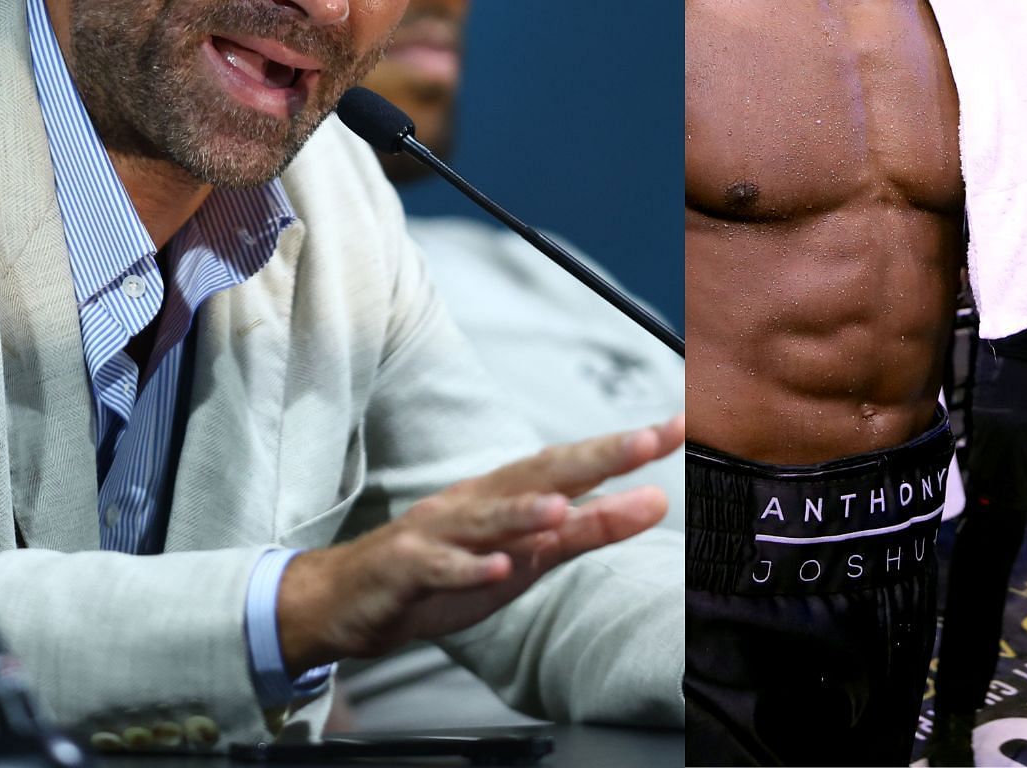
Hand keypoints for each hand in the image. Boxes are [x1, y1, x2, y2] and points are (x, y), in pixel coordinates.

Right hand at [277, 415, 683, 670]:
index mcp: (507, 493)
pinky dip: (469, 569)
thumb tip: (657, 501)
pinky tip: (499, 570)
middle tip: (643, 443)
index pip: (574, 463)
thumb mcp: (531, 554)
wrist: (351, 600)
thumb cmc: (448, 570)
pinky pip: (440, 569)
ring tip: (563, 509)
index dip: (623, 446)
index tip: (675, 427)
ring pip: (486, 519)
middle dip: (592, 458)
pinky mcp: (406, 569)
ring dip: (524, 512)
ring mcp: (438, 532)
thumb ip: (592, 528)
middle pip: (538, 474)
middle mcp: (475, 502)